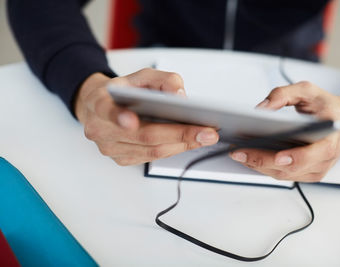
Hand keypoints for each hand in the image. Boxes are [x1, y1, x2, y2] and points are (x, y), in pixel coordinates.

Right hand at [75, 68, 218, 165]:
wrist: (102, 106)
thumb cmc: (123, 91)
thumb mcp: (141, 76)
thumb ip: (162, 79)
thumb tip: (180, 96)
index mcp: (98, 102)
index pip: (105, 110)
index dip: (118, 117)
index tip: (131, 121)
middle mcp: (100, 129)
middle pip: (142, 135)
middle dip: (178, 134)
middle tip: (206, 132)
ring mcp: (110, 148)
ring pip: (151, 151)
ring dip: (182, 145)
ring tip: (205, 136)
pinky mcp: (122, 159)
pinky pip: (152, 158)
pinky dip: (174, 149)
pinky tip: (190, 142)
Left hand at [229, 81, 339, 181]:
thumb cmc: (328, 108)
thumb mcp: (308, 91)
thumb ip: (284, 94)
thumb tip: (261, 108)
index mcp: (329, 141)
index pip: (311, 156)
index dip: (293, 158)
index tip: (276, 155)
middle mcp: (322, 160)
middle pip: (288, 168)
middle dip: (261, 160)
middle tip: (238, 152)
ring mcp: (314, 170)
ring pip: (282, 174)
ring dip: (257, 166)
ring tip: (238, 153)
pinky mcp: (305, 174)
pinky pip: (281, 174)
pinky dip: (263, 166)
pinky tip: (249, 157)